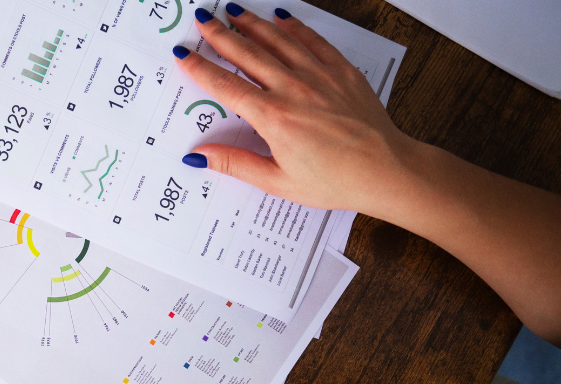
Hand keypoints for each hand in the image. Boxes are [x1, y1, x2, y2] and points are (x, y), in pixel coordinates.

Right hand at [175, 5, 420, 216]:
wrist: (385, 171)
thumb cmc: (334, 182)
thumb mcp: (277, 181)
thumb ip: (235, 163)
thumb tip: (198, 157)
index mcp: (273, 118)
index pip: (226, 87)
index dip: (201, 69)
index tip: (183, 55)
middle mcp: (293, 90)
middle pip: (248, 54)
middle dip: (221, 35)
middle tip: (202, 20)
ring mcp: (320, 76)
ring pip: (278, 41)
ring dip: (253, 24)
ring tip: (233, 11)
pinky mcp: (342, 71)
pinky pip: (313, 41)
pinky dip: (294, 27)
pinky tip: (280, 18)